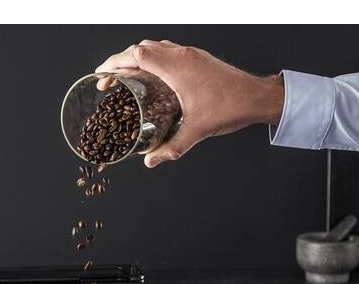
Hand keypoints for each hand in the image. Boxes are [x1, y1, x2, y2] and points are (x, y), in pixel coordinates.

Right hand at [95, 40, 283, 167]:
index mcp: (177, 67)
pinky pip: (168, 51)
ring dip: (137, 58)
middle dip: (121, 61)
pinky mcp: (198, 58)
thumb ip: (171, 147)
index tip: (102, 73)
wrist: (257, 96)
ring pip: (155, 47)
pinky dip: (154, 60)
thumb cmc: (230, 108)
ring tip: (126, 76)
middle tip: (108, 79)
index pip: (137, 54)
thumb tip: (151, 162)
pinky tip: (153, 78)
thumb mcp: (197, 131)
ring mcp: (191, 54)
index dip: (115, 62)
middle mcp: (182, 55)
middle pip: (142, 48)